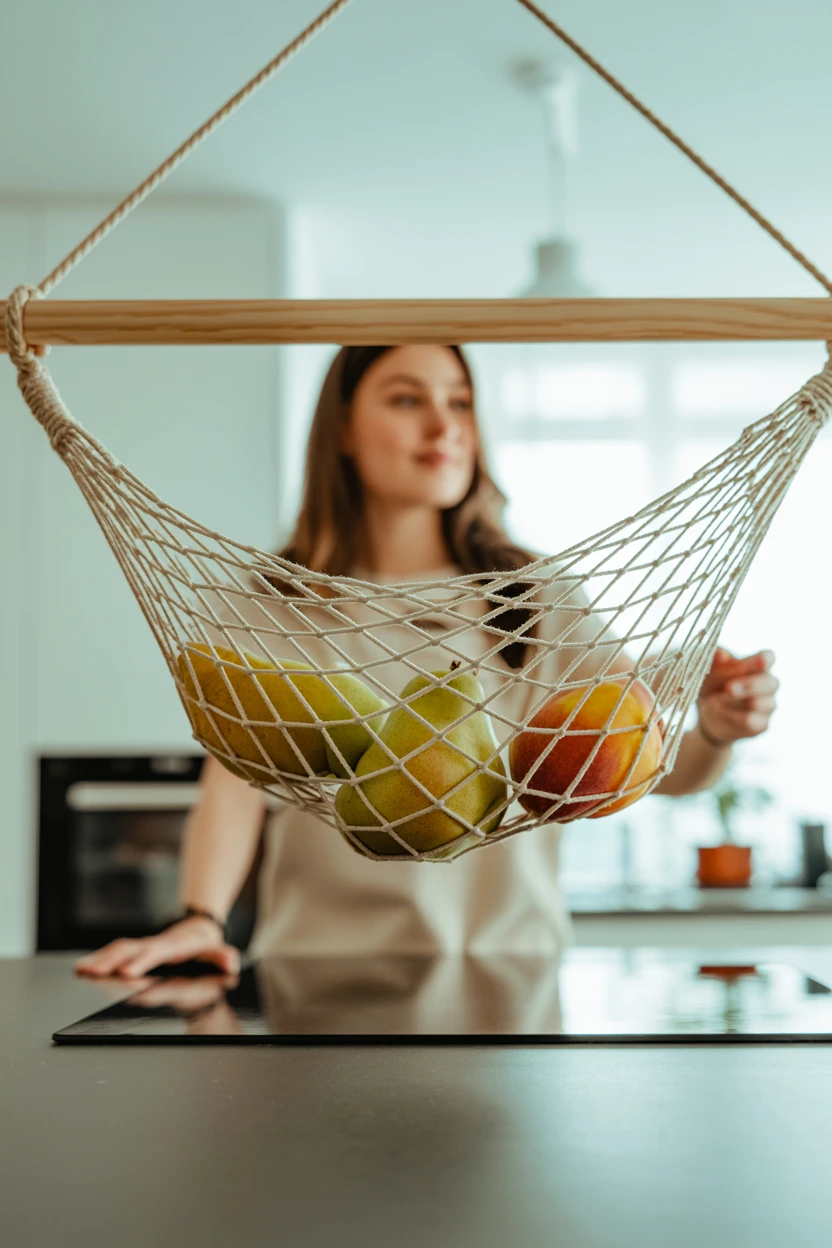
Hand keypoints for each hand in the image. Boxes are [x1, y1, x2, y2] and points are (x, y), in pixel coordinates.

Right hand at [74, 915, 239, 979]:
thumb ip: (223, 957)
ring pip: (119, 948)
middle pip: (130, 949)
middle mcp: (155, 943)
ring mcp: (143, 946)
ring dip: (100, 959)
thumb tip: (230, 963)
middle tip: (93, 972)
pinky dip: (98, 958)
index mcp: (174, 946)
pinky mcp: (135, 951)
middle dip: (111, 960)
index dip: (142, 961)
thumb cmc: (205, 946)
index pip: (156, 953)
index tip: (126, 972)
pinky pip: (115, 952)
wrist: (198, 930)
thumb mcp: (218, 951)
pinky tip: (82, 968)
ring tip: (81, 970)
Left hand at [697, 646, 778, 747]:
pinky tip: (720, 711)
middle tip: (728, 688)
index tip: (761, 660)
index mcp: (756, 666)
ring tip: (715, 699)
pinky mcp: (761, 724)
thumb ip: (714, 661)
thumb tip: (719, 653)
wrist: (708, 714)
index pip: (768, 658)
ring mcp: (767, 705)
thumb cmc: (713, 685)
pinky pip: (751, 720)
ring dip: (735, 701)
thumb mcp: (708, 672)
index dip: (765, 659)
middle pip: (770, 682)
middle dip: (749, 685)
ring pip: (761, 703)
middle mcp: (767, 684)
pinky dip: (732, 716)